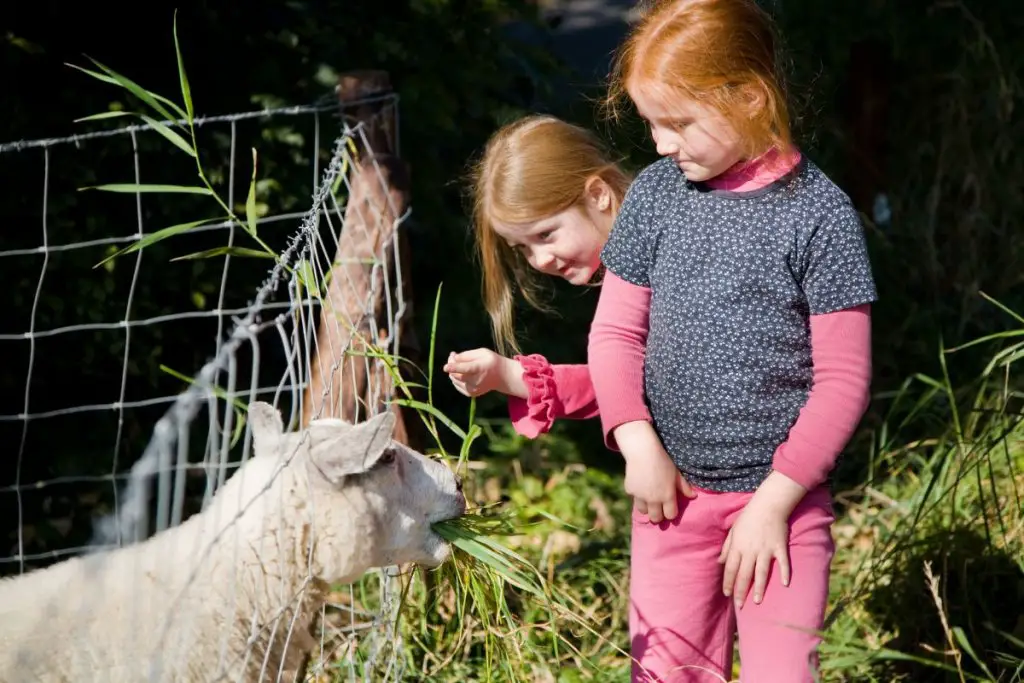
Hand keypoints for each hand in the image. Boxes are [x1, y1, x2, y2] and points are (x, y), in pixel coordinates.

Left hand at [443, 348, 527, 398]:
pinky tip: (462, 372)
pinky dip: (456, 378)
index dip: (454, 368)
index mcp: (480, 368)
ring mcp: (473, 389)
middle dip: (451, 365)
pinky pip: (456, 384)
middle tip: (453, 356)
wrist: (502, 376)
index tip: (445, 367)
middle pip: (457, 375)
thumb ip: (466, 355)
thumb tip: (453, 359)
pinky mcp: (471, 393)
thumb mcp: (482, 352)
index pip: (466, 369)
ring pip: (454, 379)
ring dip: (452, 371)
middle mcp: (476, 381)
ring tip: (459, 363)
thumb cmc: (490, 361)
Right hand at [614, 421, 694, 523]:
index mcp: (667, 496)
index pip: (670, 516)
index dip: (671, 513)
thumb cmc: (663, 461)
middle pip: (655, 518)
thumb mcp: (676, 473)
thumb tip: (693, 496)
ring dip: (647, 507)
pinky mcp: (630, 490)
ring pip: (643, 511)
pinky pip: (634, 498)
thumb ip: (684, 487)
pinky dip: (637, 495)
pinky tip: (640, 486)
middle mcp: (653, 499)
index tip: (670, 508)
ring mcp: (640, 496)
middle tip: (659, 509)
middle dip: (658, 516)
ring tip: (649, 499)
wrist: (642, 451)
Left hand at [719, 471, 806, 608]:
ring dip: (759, 588)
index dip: (728, 582)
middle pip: (744, 574)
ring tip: (756, 601)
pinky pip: (783, 562)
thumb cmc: (748, 517)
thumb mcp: (733, 530)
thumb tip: (720, 562)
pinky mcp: (779, 547)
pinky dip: (784, 573)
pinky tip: (784, 584)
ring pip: (761, 572)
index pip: (730, 568)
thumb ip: (727, 547)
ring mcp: (766, 549)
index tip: (727, 594)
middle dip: (740, 591)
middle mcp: (750, 550)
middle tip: (740, 605)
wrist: (768, 504)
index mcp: (738, 546)